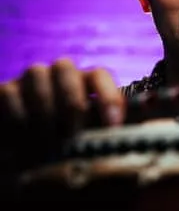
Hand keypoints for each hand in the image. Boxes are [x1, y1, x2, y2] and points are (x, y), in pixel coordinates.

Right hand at [0, 58, 124, 166]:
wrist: (24, 139)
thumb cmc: (63, 135)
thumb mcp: (89, 131)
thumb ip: (108, 125)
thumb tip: (133, 127)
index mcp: (84, 81)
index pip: (99, 74)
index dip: (108, 96)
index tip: (113, 126)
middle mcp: (60, 73)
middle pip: (66, 68)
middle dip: (71, 103)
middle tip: (72, 135)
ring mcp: (32, 78)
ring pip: (38, 76)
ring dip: (44, 112)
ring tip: (48, 141)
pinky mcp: (6, 89)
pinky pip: (11, 93)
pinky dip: (18, 118)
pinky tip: (25, 137)